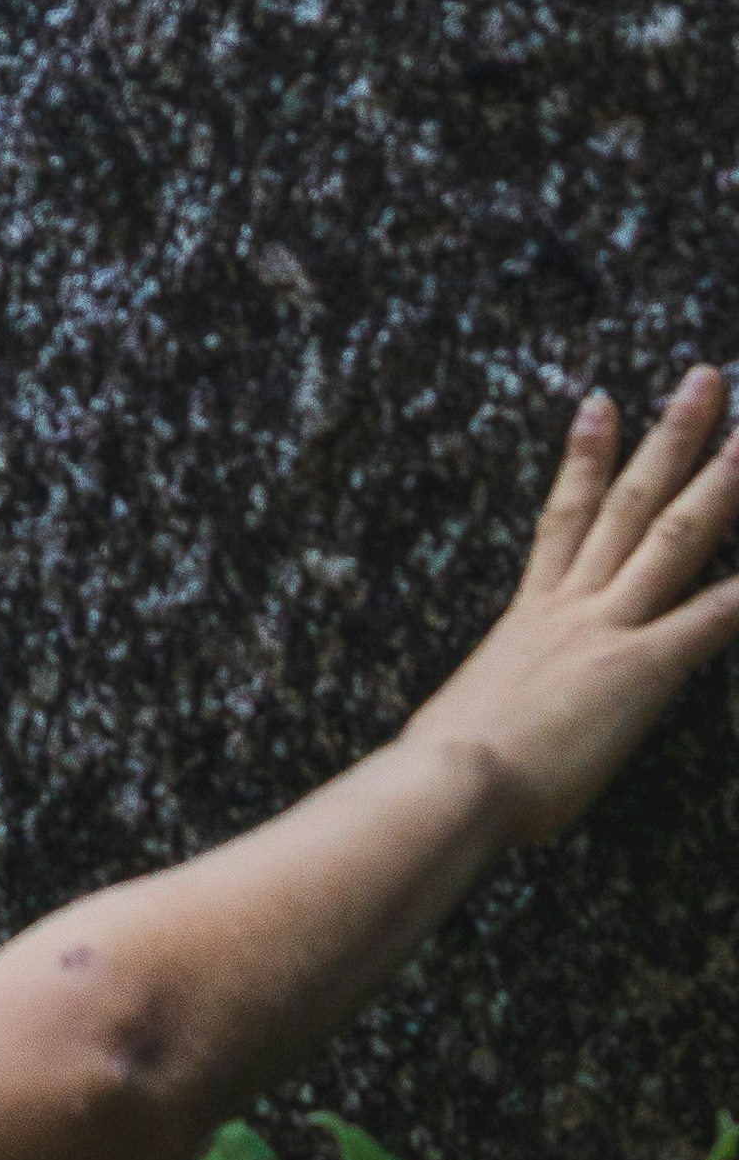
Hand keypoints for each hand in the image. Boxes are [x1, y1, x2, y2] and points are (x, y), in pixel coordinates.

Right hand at [407, 370, 738, 842]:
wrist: (453, 778)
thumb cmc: (449, 765)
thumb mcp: (468, 712)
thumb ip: (494, 698)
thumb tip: (475, 716)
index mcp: (531, 612)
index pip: (564, 515)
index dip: (584, 457)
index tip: (601, 401)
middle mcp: (572, 605)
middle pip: (629, 503)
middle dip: (670, 438)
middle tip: (705, 381)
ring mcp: (607, 631)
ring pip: (669, 538)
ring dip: (716, 485)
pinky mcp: (639, 672)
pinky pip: (701, 623)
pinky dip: (735, 596)